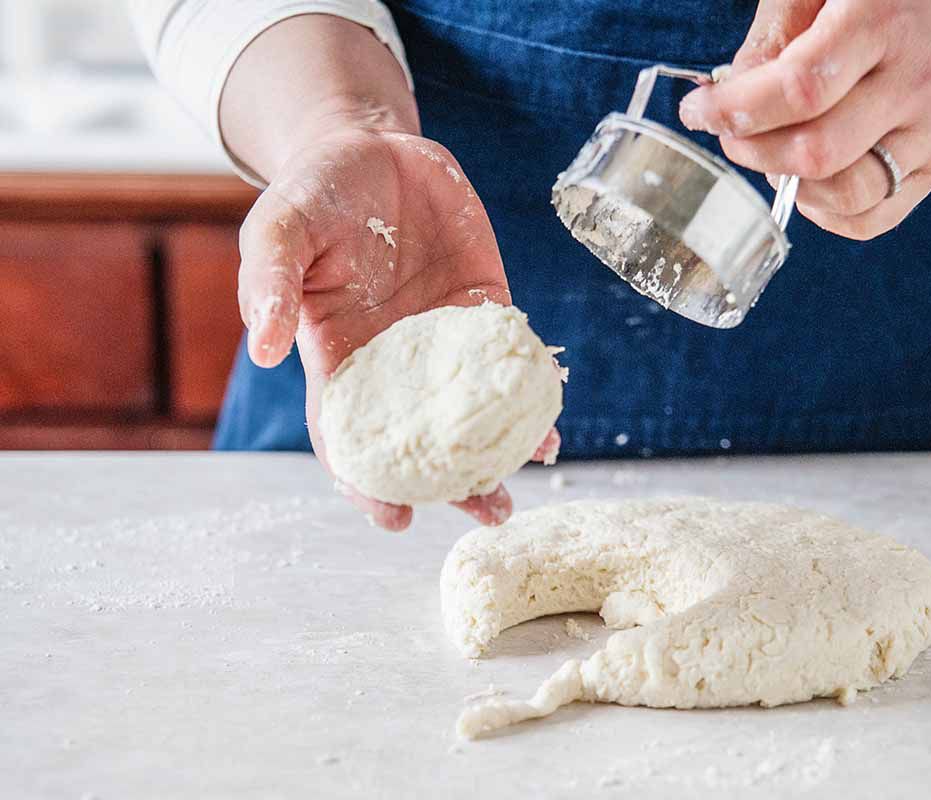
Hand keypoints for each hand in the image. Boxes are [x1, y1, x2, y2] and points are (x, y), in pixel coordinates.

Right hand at [238, 125, 559, 530]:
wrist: (371, 149)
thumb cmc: (312, 195)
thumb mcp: (277, 228)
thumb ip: (269, 283)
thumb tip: (262, 349)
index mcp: (339, 359)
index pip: (352, 437)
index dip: (369, 481)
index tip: (394, 518)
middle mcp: (396, 362)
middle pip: (424, 440)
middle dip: (453, 484)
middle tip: (487, 513)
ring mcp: (445, 338)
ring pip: (474, 410)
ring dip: (500, 450)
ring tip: (524, 484)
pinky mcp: (486, 306)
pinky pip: (511, 357)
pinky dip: (529, 390)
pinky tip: (548, 420)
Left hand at [678, 0, 930, 239]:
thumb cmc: (867, 3)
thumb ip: (769, 39)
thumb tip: (728, 99)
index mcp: (879, 21)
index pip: (802, 88)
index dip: (738, 111)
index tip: (699, 111)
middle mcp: (914, 82)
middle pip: (819, 151)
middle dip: (754, 152)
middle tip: (732, 135)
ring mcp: (930, 132)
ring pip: (846, 194)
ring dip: (788, 187)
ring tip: (773, 154)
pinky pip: (868, 220)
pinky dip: (821, 213)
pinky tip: (808, 179)